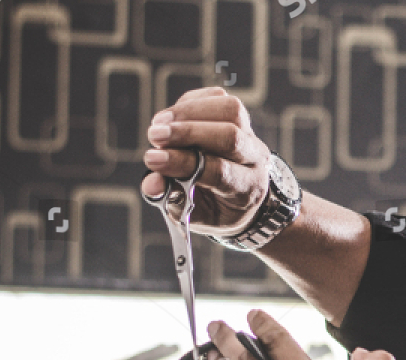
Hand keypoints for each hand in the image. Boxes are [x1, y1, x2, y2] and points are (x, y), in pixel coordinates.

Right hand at [141, 88, 272, 235]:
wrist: (240, 199)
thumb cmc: (215, 208)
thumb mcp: (197, 216)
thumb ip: (174, 201)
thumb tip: (151, 184)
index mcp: (247, 189)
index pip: (219, 170)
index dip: (183, 162)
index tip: (153, 160)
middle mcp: (255, 159)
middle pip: (230, 135)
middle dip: (187, 133)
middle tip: (154, 137)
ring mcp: (250, 135)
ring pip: (230, 110)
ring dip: (189, 112)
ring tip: (159, 125)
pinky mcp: (240, 117)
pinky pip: (219, 98)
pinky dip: (190, 103)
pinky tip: (171, 118)